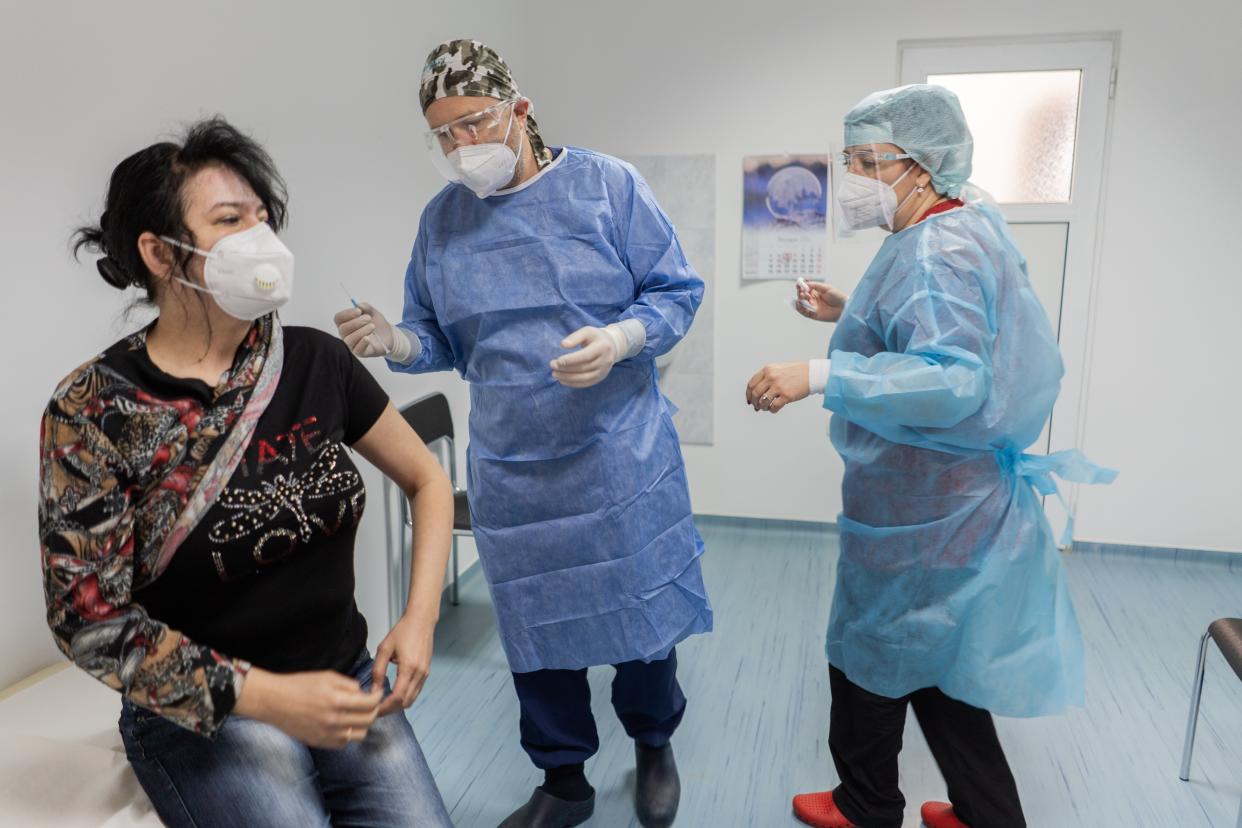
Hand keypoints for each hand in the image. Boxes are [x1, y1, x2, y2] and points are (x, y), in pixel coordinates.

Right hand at [237, 667, 382, 748]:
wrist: (274, 701)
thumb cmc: (299, 685)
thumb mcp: (327, 677)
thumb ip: (349, 685)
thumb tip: (363, 693)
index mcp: (337, 700)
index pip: (370, 704)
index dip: (377, 697)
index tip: (377, 694)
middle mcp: (334, 720)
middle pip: (368, 720)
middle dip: (373, 710)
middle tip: (370, 704)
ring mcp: (327, 734)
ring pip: (359, 735)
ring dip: (362, 724)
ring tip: (357, 715)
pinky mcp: (320, 742)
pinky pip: (344, 743)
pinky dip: (348, 734)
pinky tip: (342, 723)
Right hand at [334, 303, 392, 357]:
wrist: (389, 336)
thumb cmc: (378, 324)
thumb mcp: (373, 313)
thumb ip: (366, 308)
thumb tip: (358, 305)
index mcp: (347, 323)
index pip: (338, 318)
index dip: (347, 314)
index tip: (359, 311)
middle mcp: (347, 334)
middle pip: (343, 329)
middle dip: (356, 322)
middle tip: (368, 318)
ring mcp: (353, 344)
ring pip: (349, 339)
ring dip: (361, 331)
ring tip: (372, 327)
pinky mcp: (361, 352)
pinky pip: (357, 350)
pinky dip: (362, 343)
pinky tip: (368, 338)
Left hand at [372, 611, 436, 716]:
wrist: (421, 620)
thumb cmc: (403, 630)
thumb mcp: (384, 648)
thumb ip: (378, 670)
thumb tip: (374, 689)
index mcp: (409, 668)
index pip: (397, 697)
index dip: (385, 707)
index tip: (374, 709)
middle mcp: (419, 673)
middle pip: (405, 702)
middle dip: (390, 709)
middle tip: (376, 710)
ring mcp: (425, 673)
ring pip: (412, 699)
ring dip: (398, 705)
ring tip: (384, 703)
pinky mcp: (426, 672)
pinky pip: (416, 691)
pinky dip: (405, 697)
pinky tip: (394, 694)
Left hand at [550, 326, 622, 387]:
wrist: (612, 345)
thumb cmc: (596, 337)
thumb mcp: (587, 331)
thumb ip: (575, 337)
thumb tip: (563, 345)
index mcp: (603, 347)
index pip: (586, 356)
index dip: (571, 360)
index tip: (558, 360)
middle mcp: (605, 360)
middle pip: (584, 368)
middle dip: (566, 368)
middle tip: (552, 365)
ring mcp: (604, 371)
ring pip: (585, 378)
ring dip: (568, 378)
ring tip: (555, 374)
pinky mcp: (600, 377)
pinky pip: (586, 383)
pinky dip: (573, 384)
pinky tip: (562, 380)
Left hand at [745, 362, 810, 412]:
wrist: (812, 374)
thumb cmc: (796, 372)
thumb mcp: (778, 368)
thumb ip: (767, 376)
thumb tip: (757, 391)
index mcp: (768, 370)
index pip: (751, 384)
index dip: (748, 394)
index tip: (749, 399)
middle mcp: (771, 377)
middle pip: (755, 394)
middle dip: (754, 402)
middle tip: (757, 407)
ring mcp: (779, 386)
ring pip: (763, 401)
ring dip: (762, 407)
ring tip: (765, 408)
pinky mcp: (786, 395)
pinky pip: (774, 407)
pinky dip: (772, 410)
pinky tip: (773, 408)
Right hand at [795, 280, 847, 322]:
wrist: (844, 308)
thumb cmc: (838, 297)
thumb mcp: (827, 288)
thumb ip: (815, 285)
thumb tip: (805, 283)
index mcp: (816, 292)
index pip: (806, 289)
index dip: (801, 287)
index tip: (798, 284)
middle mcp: (814, 300)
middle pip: (803, 296)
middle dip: (800, 293)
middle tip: (801, 291)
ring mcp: (813, 307)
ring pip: (802, 304)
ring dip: (800, 300)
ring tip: (802, 296)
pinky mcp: (814, 315)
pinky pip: (804, 312)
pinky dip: (800, 309)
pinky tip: (798, 304)